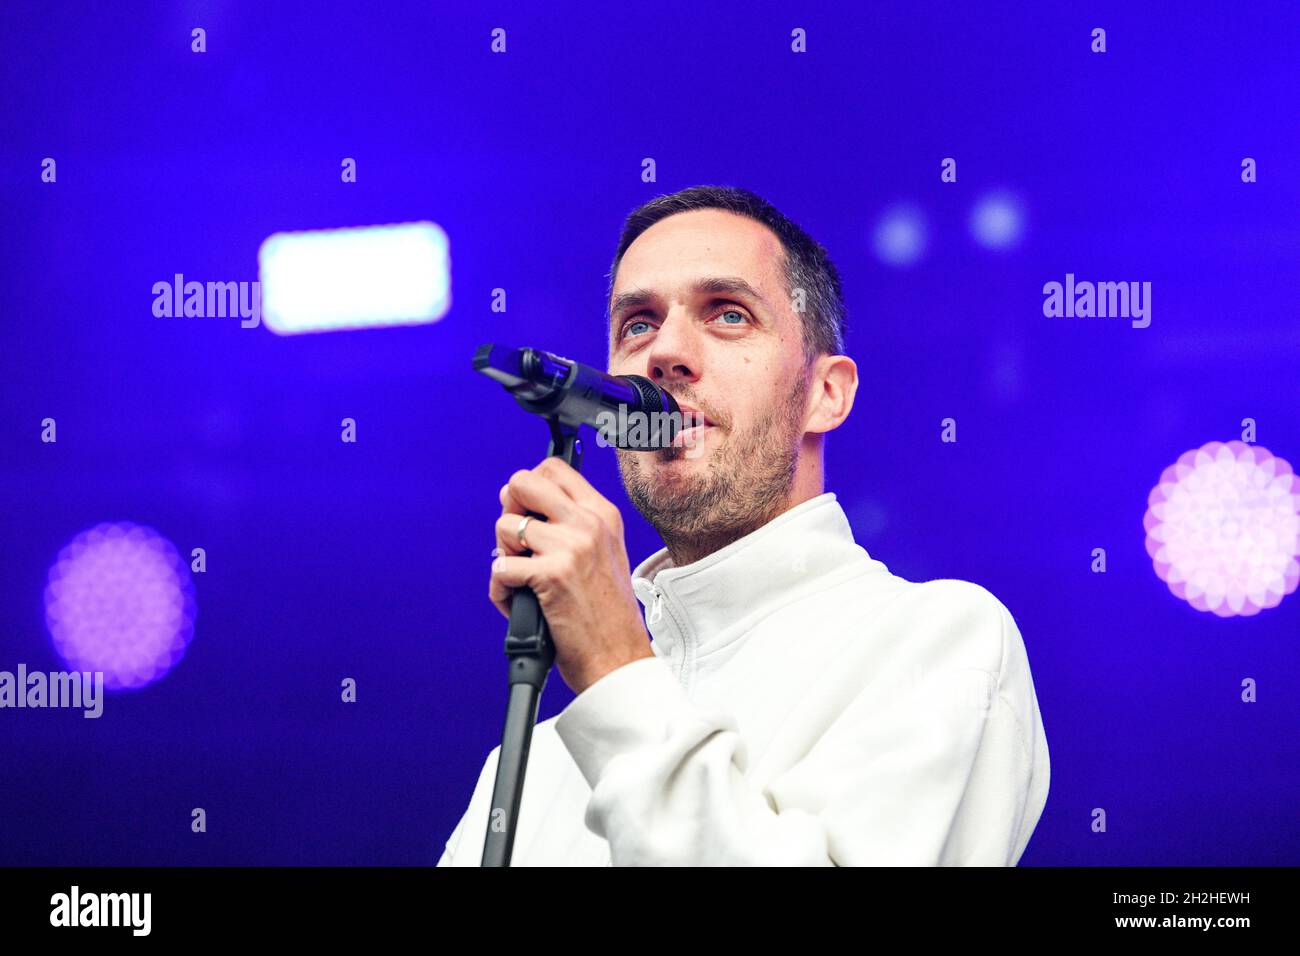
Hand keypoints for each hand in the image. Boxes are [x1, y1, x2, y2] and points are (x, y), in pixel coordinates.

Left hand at [490, 457, 654, 694]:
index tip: (528, 511)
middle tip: (518, 541)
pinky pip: (499, 569)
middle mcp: (588, 523)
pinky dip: (500, 590)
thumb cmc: (607, 613)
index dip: (528, 487)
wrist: (619, 657)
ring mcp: (570, 547)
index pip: (553, 468)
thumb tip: (519, 501)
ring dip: (503, 556)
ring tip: (522, 578)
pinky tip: (517, 602)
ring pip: (505, 526)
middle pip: (522, 483)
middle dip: (510, 510)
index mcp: (602, 514)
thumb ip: (572, 524)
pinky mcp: (551, 575)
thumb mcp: (605, 553)